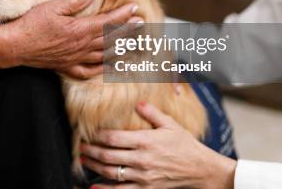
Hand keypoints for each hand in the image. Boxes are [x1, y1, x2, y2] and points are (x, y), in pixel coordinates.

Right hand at [0, 0, 139, 78]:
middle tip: (141, 25)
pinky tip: (109, 67)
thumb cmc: (30, 24)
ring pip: (103, 55)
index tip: (135, 8)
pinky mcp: (66, 67)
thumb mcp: (52, 6)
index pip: (107, 21)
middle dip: (127, 31)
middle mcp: (81, 46)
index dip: (123, 15)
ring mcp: (74, 58)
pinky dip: (102, 69)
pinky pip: (88, 71)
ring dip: (120, 49)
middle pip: (110, 39)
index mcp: (79, 29)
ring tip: (133, 45)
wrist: (13, 46)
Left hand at [80, 102, 235, 188]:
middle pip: (108, 155)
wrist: (201, 170)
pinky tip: (93, 188)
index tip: (89, 132)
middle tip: (80, 147)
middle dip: (91, 151)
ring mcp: (143, 176)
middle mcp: (142, 159)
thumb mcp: (171, 124)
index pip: (114, 138)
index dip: (98, 136)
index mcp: (146, 141)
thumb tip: (138, 102)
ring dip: (94, 167)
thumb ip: (153, 113)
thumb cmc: (186, 145)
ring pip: (111, 172)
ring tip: (84, 161)